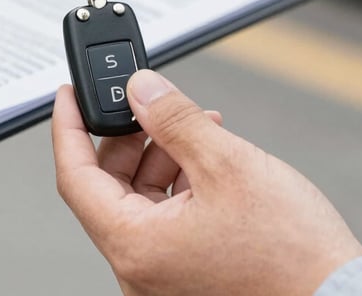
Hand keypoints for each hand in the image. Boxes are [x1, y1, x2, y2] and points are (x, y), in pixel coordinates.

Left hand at [52, 69, 361, 295]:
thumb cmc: (293, 254)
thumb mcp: (227, 164)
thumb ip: (174, 121)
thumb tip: (140, 90)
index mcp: (135, 245)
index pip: (75, 176)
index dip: (68, 128)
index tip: (69, 96)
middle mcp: (140, 266)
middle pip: (108, 185)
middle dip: (131, 138)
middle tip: (153, 106)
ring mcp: (162, 273)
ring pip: (139, 199)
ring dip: (161, 156)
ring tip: (197, 129)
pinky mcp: (186, 271)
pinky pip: (164, 217)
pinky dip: (178, 182)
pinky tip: (206, 158)